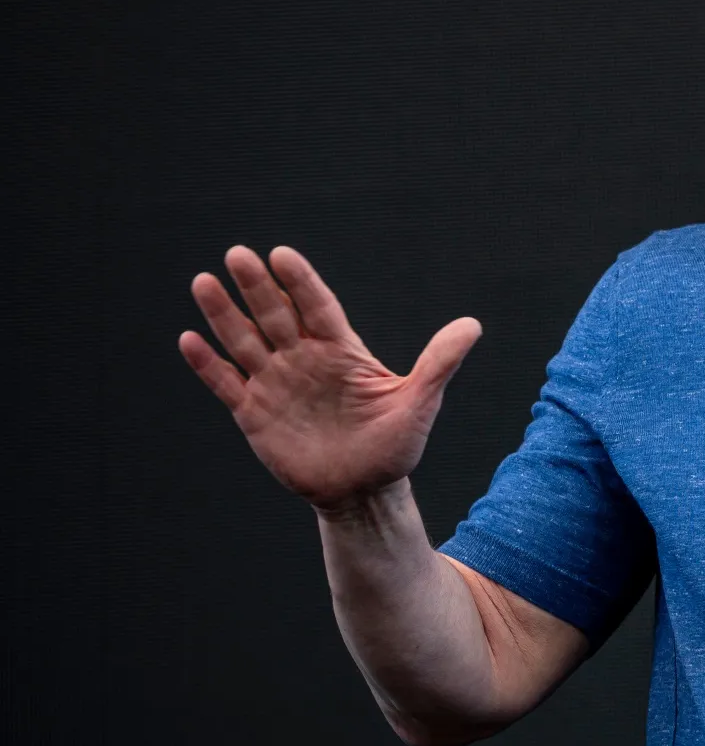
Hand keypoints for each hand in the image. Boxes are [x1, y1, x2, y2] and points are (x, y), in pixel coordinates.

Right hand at [179, 245, 480, 511]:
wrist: (364, 491)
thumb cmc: (395, 445)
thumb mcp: (420, 402)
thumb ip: (440, 362)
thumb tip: (473, 325)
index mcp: (342, 350)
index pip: (317, 307)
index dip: (300, 282)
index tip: (282, 255)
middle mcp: (305, 359)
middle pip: (276, 315)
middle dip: (257, 286)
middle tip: (237, 254)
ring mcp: (277, 384)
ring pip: (245, 341)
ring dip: (224, 315)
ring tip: (204, 282)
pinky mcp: (255, 414)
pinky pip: (226, 384)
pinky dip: (208, 364)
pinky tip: (188, 340)